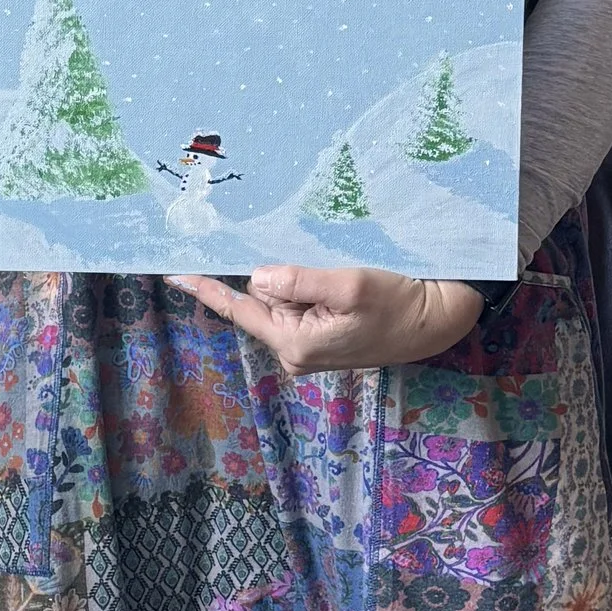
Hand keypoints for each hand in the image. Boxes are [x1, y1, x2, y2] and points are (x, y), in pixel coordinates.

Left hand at [177, 262, 485, 373]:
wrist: (439, 321)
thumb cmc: (400, 303)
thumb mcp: (350, 286)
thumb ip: (299, 280)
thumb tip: (258, 277)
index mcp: (294, 343)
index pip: (238, 309)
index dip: (206, 287)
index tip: (172, 271)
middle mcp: (294, 350)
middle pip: (261, 299)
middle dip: (274, 274)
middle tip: (312, 260)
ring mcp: (307, 345)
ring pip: (281, 298)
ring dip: (296, 279)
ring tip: (335, 272)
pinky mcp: (322, 336)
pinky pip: (298, 302)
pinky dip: (306, 286)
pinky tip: (333, 277)